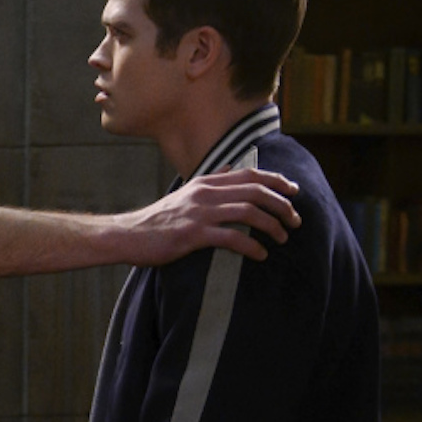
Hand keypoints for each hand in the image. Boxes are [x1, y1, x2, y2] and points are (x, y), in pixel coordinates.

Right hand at [123, 168, 299, 264]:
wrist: (127, 235)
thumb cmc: (156, 219)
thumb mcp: (184, 193)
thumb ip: (210, 180)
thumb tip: (231, 167)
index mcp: (204, 183)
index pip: (249, 174)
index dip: (276, 180)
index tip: (294, 191)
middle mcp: (204, 194)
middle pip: (255, 191)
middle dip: (281, 204)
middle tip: (295, 220)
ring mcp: (199, 213)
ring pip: (248, 212)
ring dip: (272, 225)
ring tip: (282, 238)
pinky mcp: (193, 234)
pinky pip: (232, 238)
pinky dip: (252, 247)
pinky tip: (261, 255)